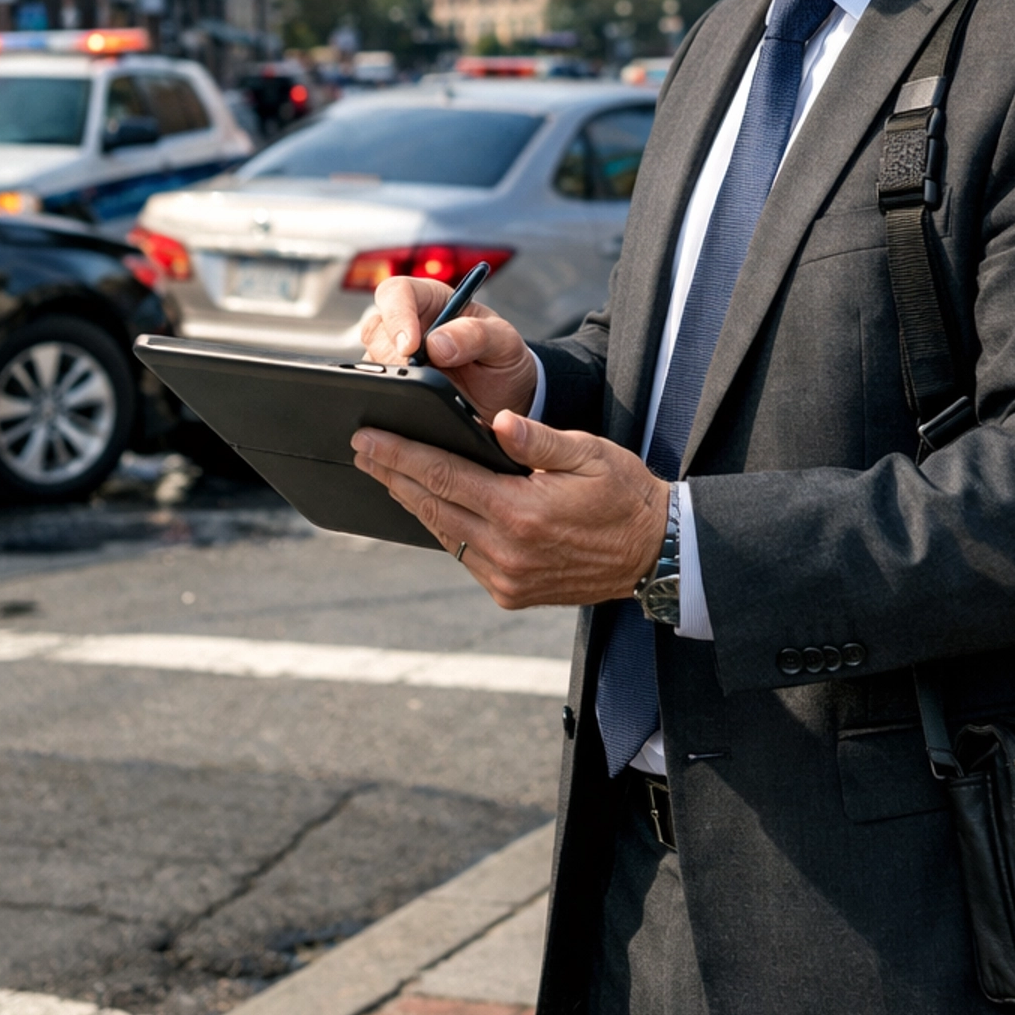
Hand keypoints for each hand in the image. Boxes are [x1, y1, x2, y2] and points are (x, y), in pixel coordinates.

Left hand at [350, 409, 669, 610]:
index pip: (444, 476)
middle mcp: (507, 551)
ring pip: (444, 533)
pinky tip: (428, 506)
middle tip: (360, 450)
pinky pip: (463, 554)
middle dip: (392, 475)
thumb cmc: (624, 494)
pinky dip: (442, 528)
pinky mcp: (511, 592)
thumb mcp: (589, 453)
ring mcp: (507, 578)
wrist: (654, 554)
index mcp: (522, 512)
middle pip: (432, 506)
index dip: (400, 455)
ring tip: (384, 474)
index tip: (367, 439)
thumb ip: (537, 438)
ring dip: (411, 502)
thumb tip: (496, 422)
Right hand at [359, 275, 538, 423]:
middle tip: (419, 377)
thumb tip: (437, 344)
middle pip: (377, 330)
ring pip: (373, 364)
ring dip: (393, 380)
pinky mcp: (392, 390)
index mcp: (430, 301)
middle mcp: (406, 327)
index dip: (398, 315)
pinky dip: (392, 402)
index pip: (397, 293)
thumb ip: (477, 334)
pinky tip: (415, 412)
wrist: (506, 400)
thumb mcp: (504, 341)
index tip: (411, 346)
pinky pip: (379, 394)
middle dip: (394, 356)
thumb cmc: (503, 358)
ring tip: (424, 396)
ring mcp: (395, 359)